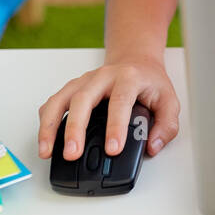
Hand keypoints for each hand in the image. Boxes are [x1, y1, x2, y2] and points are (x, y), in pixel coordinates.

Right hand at [37, 60, 180, 161]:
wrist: (135, 60)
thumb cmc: (149, 82)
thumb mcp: (169, 100)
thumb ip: (167, 126)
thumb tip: (152, 147)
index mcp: (128, 78)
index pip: (120, 102)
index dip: (116, 127)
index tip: (113, 149)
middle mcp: (102, 77)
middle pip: (83, 99)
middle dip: (75, 128)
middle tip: (72, 153)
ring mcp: (83, 81)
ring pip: (61, 100)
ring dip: (51, 127)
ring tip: (47, 151)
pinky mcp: (71, 88)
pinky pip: (53, 103)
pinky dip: (46, 121)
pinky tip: (45, 139)